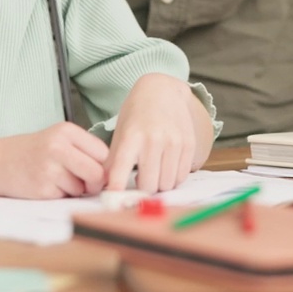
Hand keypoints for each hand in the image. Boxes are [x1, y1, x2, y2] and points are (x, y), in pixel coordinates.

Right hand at [0, 122, 108, 198]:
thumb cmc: (32, 151)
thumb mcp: (57, 139)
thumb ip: (83, 150)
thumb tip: (111, 173)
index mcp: (66, 131)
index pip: (103, 152)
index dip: (102, 165)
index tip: (94, 169)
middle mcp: (58, 147)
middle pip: (97, 173)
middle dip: (94, 183)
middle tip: (83, 182)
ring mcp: (49, 169)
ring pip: (82, 188)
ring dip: (75, 190)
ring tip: (57, 179)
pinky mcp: (42, 188)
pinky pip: (65, 197)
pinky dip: (60, 195)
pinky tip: (46, 185)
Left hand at [105, 73, 198, 192]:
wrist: (162, 91)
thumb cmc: (137, 114)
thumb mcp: (120, 132)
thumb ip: (113, 160)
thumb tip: (103, 187)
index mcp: (131, 136)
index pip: (121, 169)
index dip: (116, 188)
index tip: (113, 200)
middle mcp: (154, 139)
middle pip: (148, 185)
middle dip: (142, 189)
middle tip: (139, 182)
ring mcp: (174, 142)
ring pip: (167, 185)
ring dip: (159, 185)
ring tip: (154, 172)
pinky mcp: (189, 145)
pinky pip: (181, 177)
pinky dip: (173, 178)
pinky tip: (166, 166)